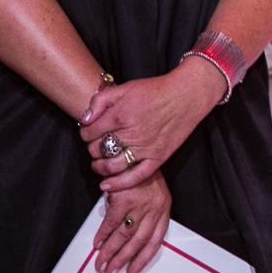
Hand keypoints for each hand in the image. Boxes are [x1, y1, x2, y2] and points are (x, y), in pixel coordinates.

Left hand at [78, 64, 222, 191]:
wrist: (186, 95)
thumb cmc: (156, 90)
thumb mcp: (124, 87)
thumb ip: (100, 100)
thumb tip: (85, 120)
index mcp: (120, 115)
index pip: (89, 133)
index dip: (85, 132)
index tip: (89, 132)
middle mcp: (131, 134)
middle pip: (97, 150)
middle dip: (92, 148)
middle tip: (97, 144)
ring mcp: (145, 148)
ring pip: (111, 166)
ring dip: (99, 167)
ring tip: (99, 163)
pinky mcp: (158, 157)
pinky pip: (135, 177)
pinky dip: (119, 184)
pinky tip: (107, 185)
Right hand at [93, 171, 170, 272]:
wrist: (133, 153)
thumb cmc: (141, 175)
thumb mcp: (152, 195)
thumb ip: (144, 215)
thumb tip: (127, 240)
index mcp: (163, 210)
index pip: (155, 242)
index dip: (142, 260)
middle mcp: (154, 209)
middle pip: (138, 243)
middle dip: (122, 260)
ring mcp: (140, 205)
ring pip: (124, 236)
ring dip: (110, 253)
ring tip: (100, 264)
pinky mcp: (125, 199)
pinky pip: (111, 223)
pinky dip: (102, 235)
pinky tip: (97, 243)